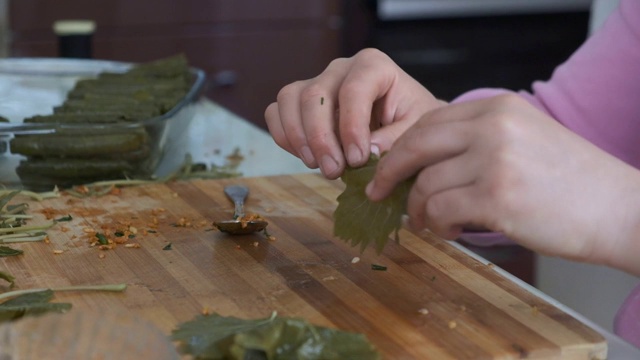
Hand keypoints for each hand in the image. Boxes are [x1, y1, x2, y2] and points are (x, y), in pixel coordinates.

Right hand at [264, 48, 443, 178]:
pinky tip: (306, 156)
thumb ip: (396, 138)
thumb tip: (368, 150)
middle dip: (321, 139)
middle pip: (315, 96)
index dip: (351, 127)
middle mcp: (340, 68)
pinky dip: (284, 136)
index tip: (358, 160)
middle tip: (334, 171)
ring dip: (298, 138)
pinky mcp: (299, 99)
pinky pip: (276, 110)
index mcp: (373, 66)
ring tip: (318, 166)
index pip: (354, 90)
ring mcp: (316, 81)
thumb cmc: (409, 120)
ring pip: (290, 100)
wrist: (399, 119)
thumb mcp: (415, 129)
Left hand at [366, 94, 639, 275]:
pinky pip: (439, 210)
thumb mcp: (524, 139)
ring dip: (419, 210)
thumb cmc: (570, 182)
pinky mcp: (496, 196)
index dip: (400, 148)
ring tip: (433, 222)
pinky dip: (437, 225)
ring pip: (425, 185)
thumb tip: (421, 167)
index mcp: (498, 108)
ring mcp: (494, 159)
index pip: (429, 122)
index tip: (385, 168)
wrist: (619, 209)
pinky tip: (452, 230)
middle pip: (416, 145)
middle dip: (389, 172)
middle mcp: (494, 126)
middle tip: (378, 193)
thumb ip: (475, 142)